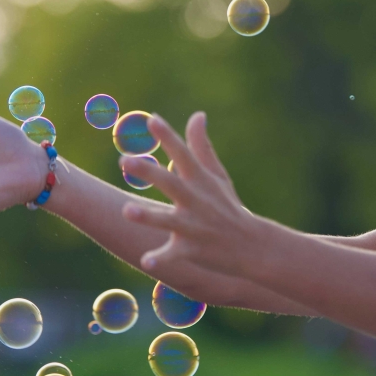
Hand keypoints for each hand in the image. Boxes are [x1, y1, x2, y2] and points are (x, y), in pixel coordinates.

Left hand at [120, 112, 266, 276]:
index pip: (183, 154)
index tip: (152, 119)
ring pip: (168, 220)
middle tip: (124, 160)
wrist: (251, 246)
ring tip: (126, 210)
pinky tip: (146, 261)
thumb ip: (202, 146)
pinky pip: (173, 255)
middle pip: (170, 183)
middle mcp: (196, 201)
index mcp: (200, 181)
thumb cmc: (228, 207)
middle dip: (148, 172)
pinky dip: (161, 258)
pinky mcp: (192, 250)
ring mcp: (194, 226)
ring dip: (148, 216)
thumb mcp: (217, 176)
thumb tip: (198, 114)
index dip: (168, 137)